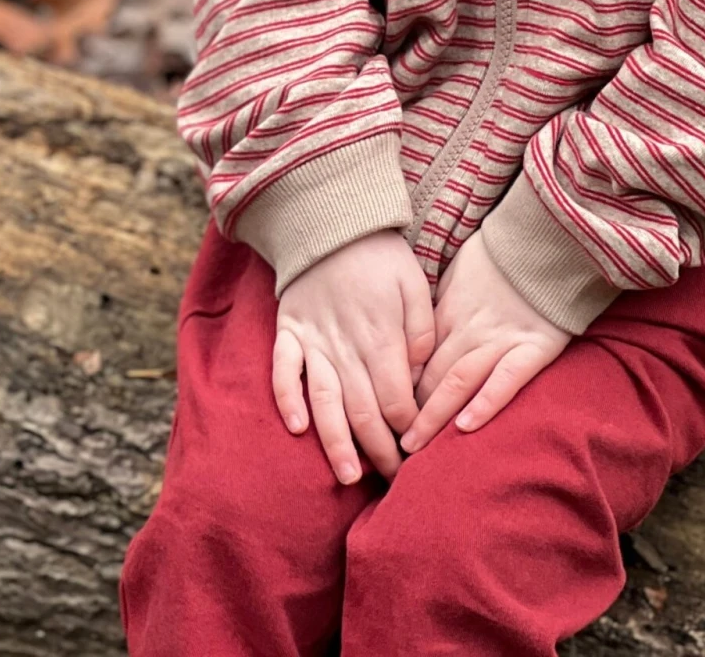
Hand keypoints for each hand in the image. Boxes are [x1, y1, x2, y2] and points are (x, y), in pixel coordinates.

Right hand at [273, 229, 436, 484]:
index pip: (396, 400)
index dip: (408, 431)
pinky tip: (296, 428)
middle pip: (363, 411)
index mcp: (380, 336)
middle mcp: (345, 346)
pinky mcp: (289, 332)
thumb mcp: (414, 285)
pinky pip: (283, 370)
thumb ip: (421, 332)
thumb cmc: (379, 256)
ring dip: (335, 442)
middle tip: (393, 482)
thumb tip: (416, 377)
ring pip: (324, 402)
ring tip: (347, 476)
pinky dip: (287, 399)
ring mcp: (313, 341)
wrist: (330, 222)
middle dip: (380, 452)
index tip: (419, 452)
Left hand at [400, 229, 570, 453]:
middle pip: (431, 374)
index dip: (399, 386)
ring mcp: (502, 340)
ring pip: (459, 381)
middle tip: (385, 444)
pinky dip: (486, 403)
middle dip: (409, 411)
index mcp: (449, 312)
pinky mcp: (534, 349)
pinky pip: (506, 380)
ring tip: (413, 447)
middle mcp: (470, 329)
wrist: (545, 240)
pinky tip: (466, 428)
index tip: (382, 413)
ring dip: (434, 416)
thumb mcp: (458, 275)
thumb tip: (414, 335)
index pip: (417, 356)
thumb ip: (439, 308)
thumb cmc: (500, 257)